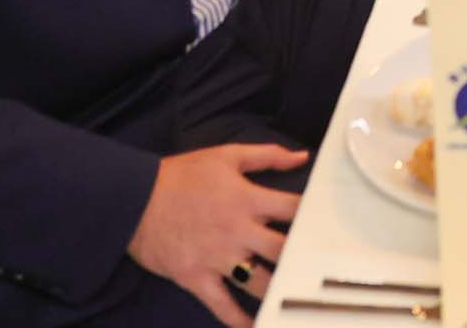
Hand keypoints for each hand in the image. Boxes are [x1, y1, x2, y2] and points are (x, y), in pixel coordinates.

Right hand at [125, 143, 305, 325]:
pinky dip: (239, 320)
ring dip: (278, 292)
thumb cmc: (182, 175)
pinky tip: (256, 326)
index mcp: (248, 200)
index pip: (294, 209)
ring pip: (259, 283)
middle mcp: (238, 232)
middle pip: (284, 250)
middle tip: (322, 269)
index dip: (315, 216)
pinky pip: (222, 305)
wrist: (135, 199)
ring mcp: (218, 258)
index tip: (332, 226)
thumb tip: (301, 156)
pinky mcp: (196, 278)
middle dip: (304, 258)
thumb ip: (267, 156)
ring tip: (298, 300)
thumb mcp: (226, 156)